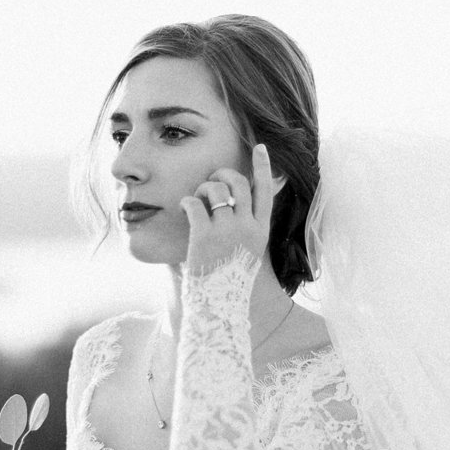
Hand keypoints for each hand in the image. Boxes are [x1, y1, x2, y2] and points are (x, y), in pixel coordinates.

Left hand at [179, 143, 283, 275]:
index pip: (266, 191)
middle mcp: (246, 227)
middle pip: (239, 183)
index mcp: (260, 230)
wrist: (217, 303)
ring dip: (203, 188)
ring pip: (216, 189)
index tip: (260, 147)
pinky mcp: (204, 235)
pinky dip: (187, 201)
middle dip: (223, 174)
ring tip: (196, 199)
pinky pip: (194, 203)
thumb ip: (250, 226)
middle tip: (212, 180)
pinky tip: (184, 207)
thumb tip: (243, 202)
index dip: (263, 166)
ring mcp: (226, 230)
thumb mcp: (249, 250)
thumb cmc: (229, 278)